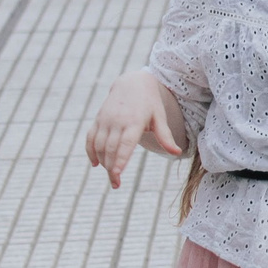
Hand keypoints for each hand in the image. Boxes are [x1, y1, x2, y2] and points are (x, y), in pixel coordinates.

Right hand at [85, 70, 184, 188]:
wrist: (131, 83)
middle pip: (111, 148)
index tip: (117, 173)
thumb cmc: (149, 103)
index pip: (126, 143)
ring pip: (99, 145)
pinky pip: (90, 138)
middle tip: (116, 184)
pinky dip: (91, 151)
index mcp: (135, 121)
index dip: (120, 158)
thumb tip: (177, 153)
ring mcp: (106, 120)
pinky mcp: (98, 119)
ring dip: (103, 162)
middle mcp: (118, 121)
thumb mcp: (159, 117)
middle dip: (111, 168)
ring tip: (112, 176)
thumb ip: (165, 136)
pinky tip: (95, 164)